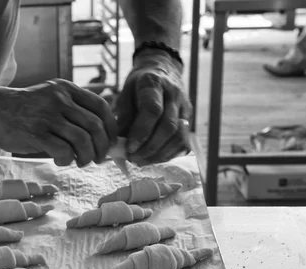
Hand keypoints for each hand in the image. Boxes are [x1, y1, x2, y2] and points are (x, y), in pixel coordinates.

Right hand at [0, 79, 116, 166]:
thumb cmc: (23, 110)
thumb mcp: (51, 99)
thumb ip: (73, 110)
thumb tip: (101, 136)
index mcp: (66, 89)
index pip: (101, 107)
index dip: (111, 128)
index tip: (110, 142)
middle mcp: (59, 99)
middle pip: (95, 126)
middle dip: (102, 148)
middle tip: (98, 159)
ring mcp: (47, 115)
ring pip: (82, 140)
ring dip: (87, 156)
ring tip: (80, 162)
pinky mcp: (35, 133)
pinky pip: (63, 150)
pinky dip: (68, 160)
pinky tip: (61, 160)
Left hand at [114, 49, 191, 165]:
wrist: (161, 70)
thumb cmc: (138, 86)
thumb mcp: (124, 94)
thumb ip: (122, 117)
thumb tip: (116, 144)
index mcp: (154, 83)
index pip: (153, 110)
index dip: (141, 132)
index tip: (129, 148)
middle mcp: (174, 94)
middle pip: (168, 126)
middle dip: (150, 147)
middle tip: (133, 159)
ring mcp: (185, 107)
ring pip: (179, 136)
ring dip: (159, 154)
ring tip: (141, 161)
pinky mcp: (189, 119)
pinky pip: (183, 142)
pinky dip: (169, 154)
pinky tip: (153, 158)